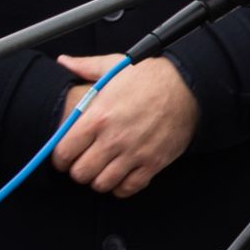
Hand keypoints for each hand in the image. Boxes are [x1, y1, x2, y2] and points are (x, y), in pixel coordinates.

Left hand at [51, 54, 199, 197]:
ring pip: (102, 184)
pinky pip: (129, 188)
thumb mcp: (115, 65)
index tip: (66, 156)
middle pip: (81, 173)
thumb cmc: (151, 76)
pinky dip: (122, 187)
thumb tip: (63, 61)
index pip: (64, 152)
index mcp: (98, 116)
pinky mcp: (154, 162)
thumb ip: (86, 67)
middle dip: (79, 171)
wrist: (189, 85)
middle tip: (86, 163)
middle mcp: (113, 138)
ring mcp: (134, 152)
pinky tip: (123, 176)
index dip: (60, 158)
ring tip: (104, 170)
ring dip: (100, 180)